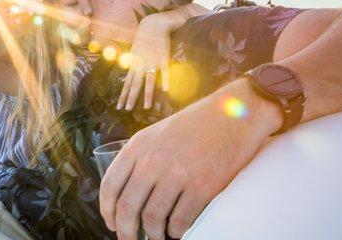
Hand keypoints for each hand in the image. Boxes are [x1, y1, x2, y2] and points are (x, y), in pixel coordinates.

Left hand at [100, 79, 281, 239]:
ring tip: (156, 235)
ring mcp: (177, 174)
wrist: (234, 114)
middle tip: (129, 239)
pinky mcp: (202, 187)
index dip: (107, 211)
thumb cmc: (195, 125)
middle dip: (125, 231)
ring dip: (152, 234)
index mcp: (138, 146)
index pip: (111, 186)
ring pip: (152, 219)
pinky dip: (176, 232)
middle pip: (127, 208)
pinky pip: (180, 222)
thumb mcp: (157, 133)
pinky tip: (176, 229)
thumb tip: (126, 192)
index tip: (111, 223)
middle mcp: (153, 160)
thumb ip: (140, 158)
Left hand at [117, 10, 184, 110]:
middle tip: (126, 110)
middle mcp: (141, 64)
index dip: (123, 95)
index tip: (119, 106)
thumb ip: (133, 62)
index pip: (127, 83)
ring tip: (145, 107)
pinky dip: (166, 80)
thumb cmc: (144, 38)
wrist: (153, 25)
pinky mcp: (163, 58)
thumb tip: (130, 72)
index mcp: (134, 63)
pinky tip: (166, 90)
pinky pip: (165, 71)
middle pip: (135, 85)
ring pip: (149, 81)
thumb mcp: (134, 50)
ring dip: (147, 95)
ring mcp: (153, 62)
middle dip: (131, 98)